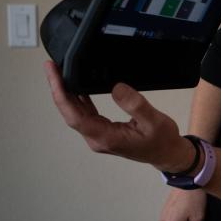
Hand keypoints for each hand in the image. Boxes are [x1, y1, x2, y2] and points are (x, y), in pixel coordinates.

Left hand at [45, 61, 189, 170]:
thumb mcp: (155, 121)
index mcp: (106, 137)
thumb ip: (135, 105)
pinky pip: (85, 114)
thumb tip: (116, 88)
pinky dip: (79, 99)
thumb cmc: (163, 141)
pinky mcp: (103, 132)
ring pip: (76, 113)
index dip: (61, 93)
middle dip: (59, 89)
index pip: (74, 115)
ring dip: (67, 94)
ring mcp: (99, 136)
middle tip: (53, 67)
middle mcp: (97, 139)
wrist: (168, 154)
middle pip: (70, 113)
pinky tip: (77, 88)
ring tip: (61, 73)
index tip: (54, 73)